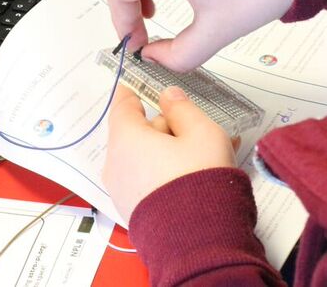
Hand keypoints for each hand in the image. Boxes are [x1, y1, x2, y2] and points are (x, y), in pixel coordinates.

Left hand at [103, 85, 237, 222]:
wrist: (199, 241)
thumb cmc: (199, 179)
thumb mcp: (202, 132)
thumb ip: (183, 108)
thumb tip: (169, 97)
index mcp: (126, 139)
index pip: (123, 105)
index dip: (136, 92)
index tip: (143, 85)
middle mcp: (117, 164)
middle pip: (139, 133)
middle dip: (167, 128)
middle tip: (199, 129)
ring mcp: (123, 191)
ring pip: (147, 158)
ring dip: (173, 152)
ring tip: (209, 154)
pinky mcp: (134, 211)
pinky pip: (150, 180)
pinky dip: (168, 173)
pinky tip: (198, 174)